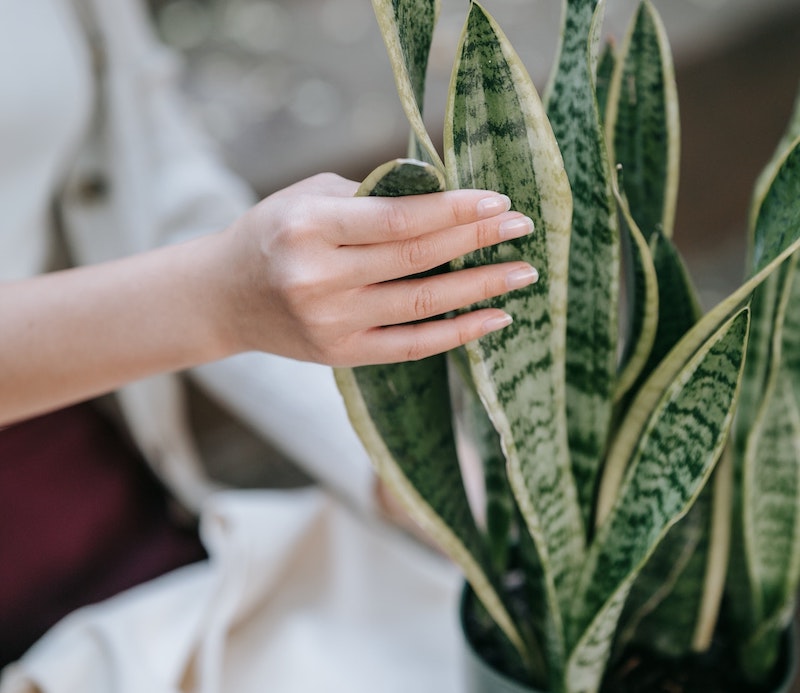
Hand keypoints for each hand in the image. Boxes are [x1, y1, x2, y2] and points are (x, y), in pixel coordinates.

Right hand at [217, 173, 537, 366]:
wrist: (224, 296)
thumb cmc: (273, 233)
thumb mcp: (308, 197)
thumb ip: (370, 197)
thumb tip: (444, 196)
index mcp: (308, 227)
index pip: (398, 218)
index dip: (454, 210)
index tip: (498, 200)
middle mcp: (317, 278)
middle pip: (416, 258)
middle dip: (477, 239)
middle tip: (523, 228)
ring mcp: (330, 322)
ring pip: (421, 304)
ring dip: (480, 288)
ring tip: (522, 273)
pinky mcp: (341, 354)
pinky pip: (411, 346)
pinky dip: (457, 333)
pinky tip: (495, 318)